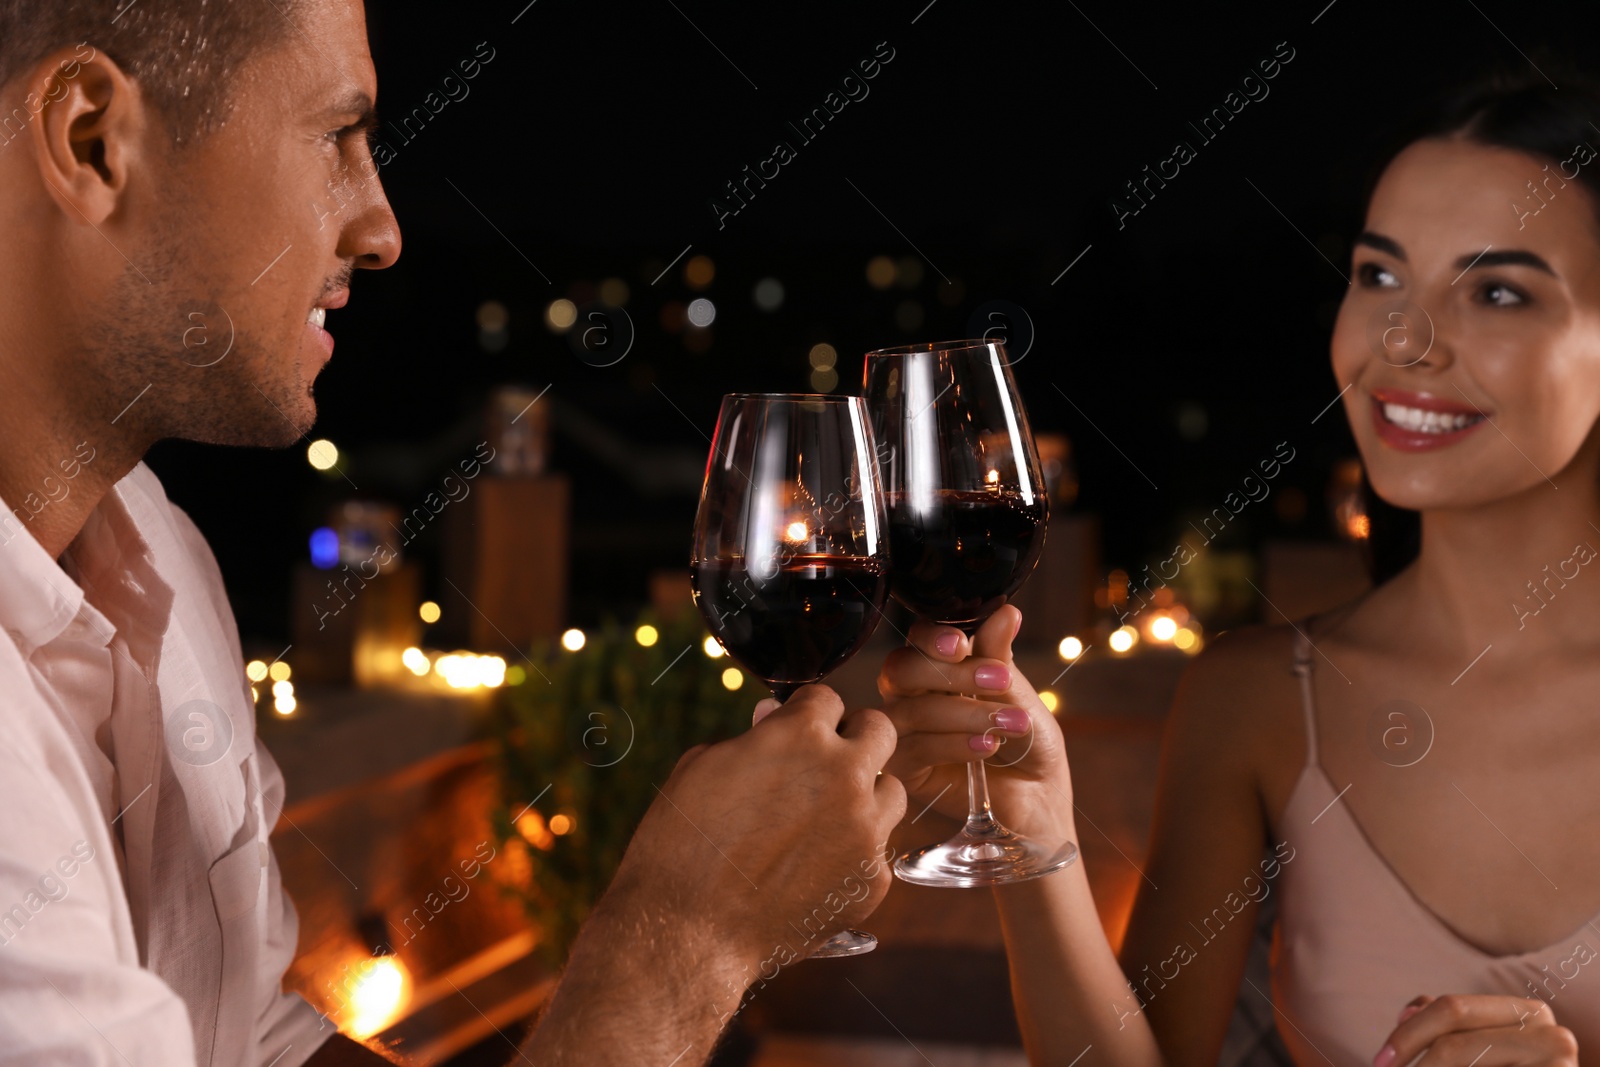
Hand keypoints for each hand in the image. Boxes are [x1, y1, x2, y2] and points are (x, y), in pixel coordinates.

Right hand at [601, 684, 905, 971]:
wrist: (688, 932)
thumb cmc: (681, 845)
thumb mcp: (704, 768)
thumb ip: (754, 738)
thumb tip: (773, 718)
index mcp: (801, 736)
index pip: (828, 698)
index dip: (807, 713)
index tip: (797, 728)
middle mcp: (845, 775)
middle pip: (879, 730)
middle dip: (853, 738)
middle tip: (826, 760)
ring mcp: (865, 830)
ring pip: (892, 791)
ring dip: (865, 795)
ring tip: (825, 817)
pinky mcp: (872, 881)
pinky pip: (877, 852)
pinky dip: (853, 854)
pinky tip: (815, 869)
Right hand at [875, 604, 1073, 838]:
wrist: (1038, 797)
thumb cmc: (1027, 741)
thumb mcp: (1017, 693)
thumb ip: (999, 656)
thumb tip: (1006, 611)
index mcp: (937, 668)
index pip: (916, 640)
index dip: (931, 638)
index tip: (962, 644)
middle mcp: (911, 696)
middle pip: (901, 671)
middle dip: (950, 674)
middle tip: (1000, 682)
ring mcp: (902, 734)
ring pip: (911, 711)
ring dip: (965, 713)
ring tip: (1010, 725)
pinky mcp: (904, 771)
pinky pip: (914, 749)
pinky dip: (953, 744)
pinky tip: (987, 746)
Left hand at [1376, 994, 1577, 1065]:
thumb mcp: (1484, 1044)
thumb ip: (1452, 1024)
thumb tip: (1406, 1014)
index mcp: (1529, 1012)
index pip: (1451, 1009)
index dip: (1408, 1034)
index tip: (1380, 1061)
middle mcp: (1551, 1034)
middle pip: (1455, 1045)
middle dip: (1416, 1063)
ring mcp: (1560, 1064)